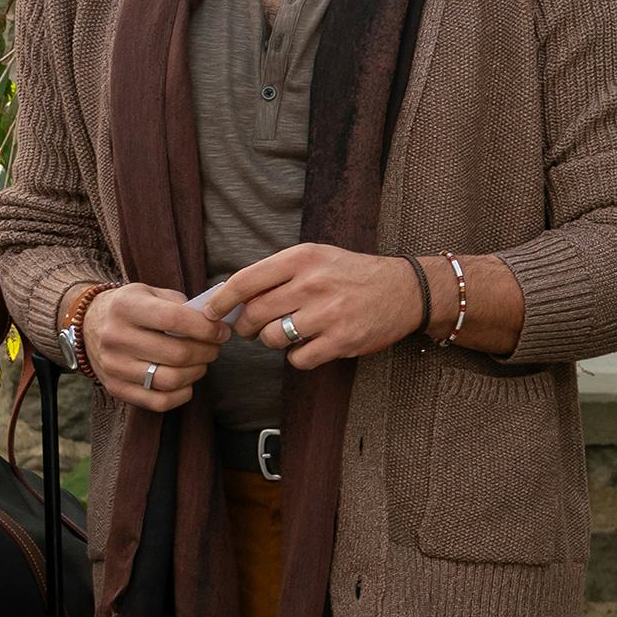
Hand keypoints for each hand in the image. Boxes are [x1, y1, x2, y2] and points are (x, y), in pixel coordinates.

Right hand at [80, 283, 229, 412]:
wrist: (89, 325)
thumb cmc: (133, 307)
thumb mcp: (152, 293)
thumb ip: (182, 305)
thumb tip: (216, 324)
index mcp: (126, 307)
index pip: (175, 319)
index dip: (207, 328)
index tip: (221, 331)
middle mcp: (115, 337)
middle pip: (178, 354)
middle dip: (207, 352)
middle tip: (214, 347)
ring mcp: (113, 366)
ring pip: (171, 380)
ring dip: (197, 372)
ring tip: (201, 362)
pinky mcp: (116, 388)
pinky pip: (159, 402)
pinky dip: (182, 394)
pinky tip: (186, 380)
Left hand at [211, 243, 428, 371]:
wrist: (405, 290)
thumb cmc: (353, 274)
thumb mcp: (316, 258)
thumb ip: (278, 273)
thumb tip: (233, 297)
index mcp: (302, 259)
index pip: (245, 281)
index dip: (221, 301)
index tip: (212, 311)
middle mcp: (313, 284)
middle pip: (253, 314)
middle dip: (245, 326)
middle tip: (252, 327)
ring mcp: (327, 314)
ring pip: (271, 338)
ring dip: (272, 341)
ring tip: (287, 333)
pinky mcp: (341, 340)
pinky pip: (297, 359)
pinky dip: (298, 357)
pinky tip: (310, 346)